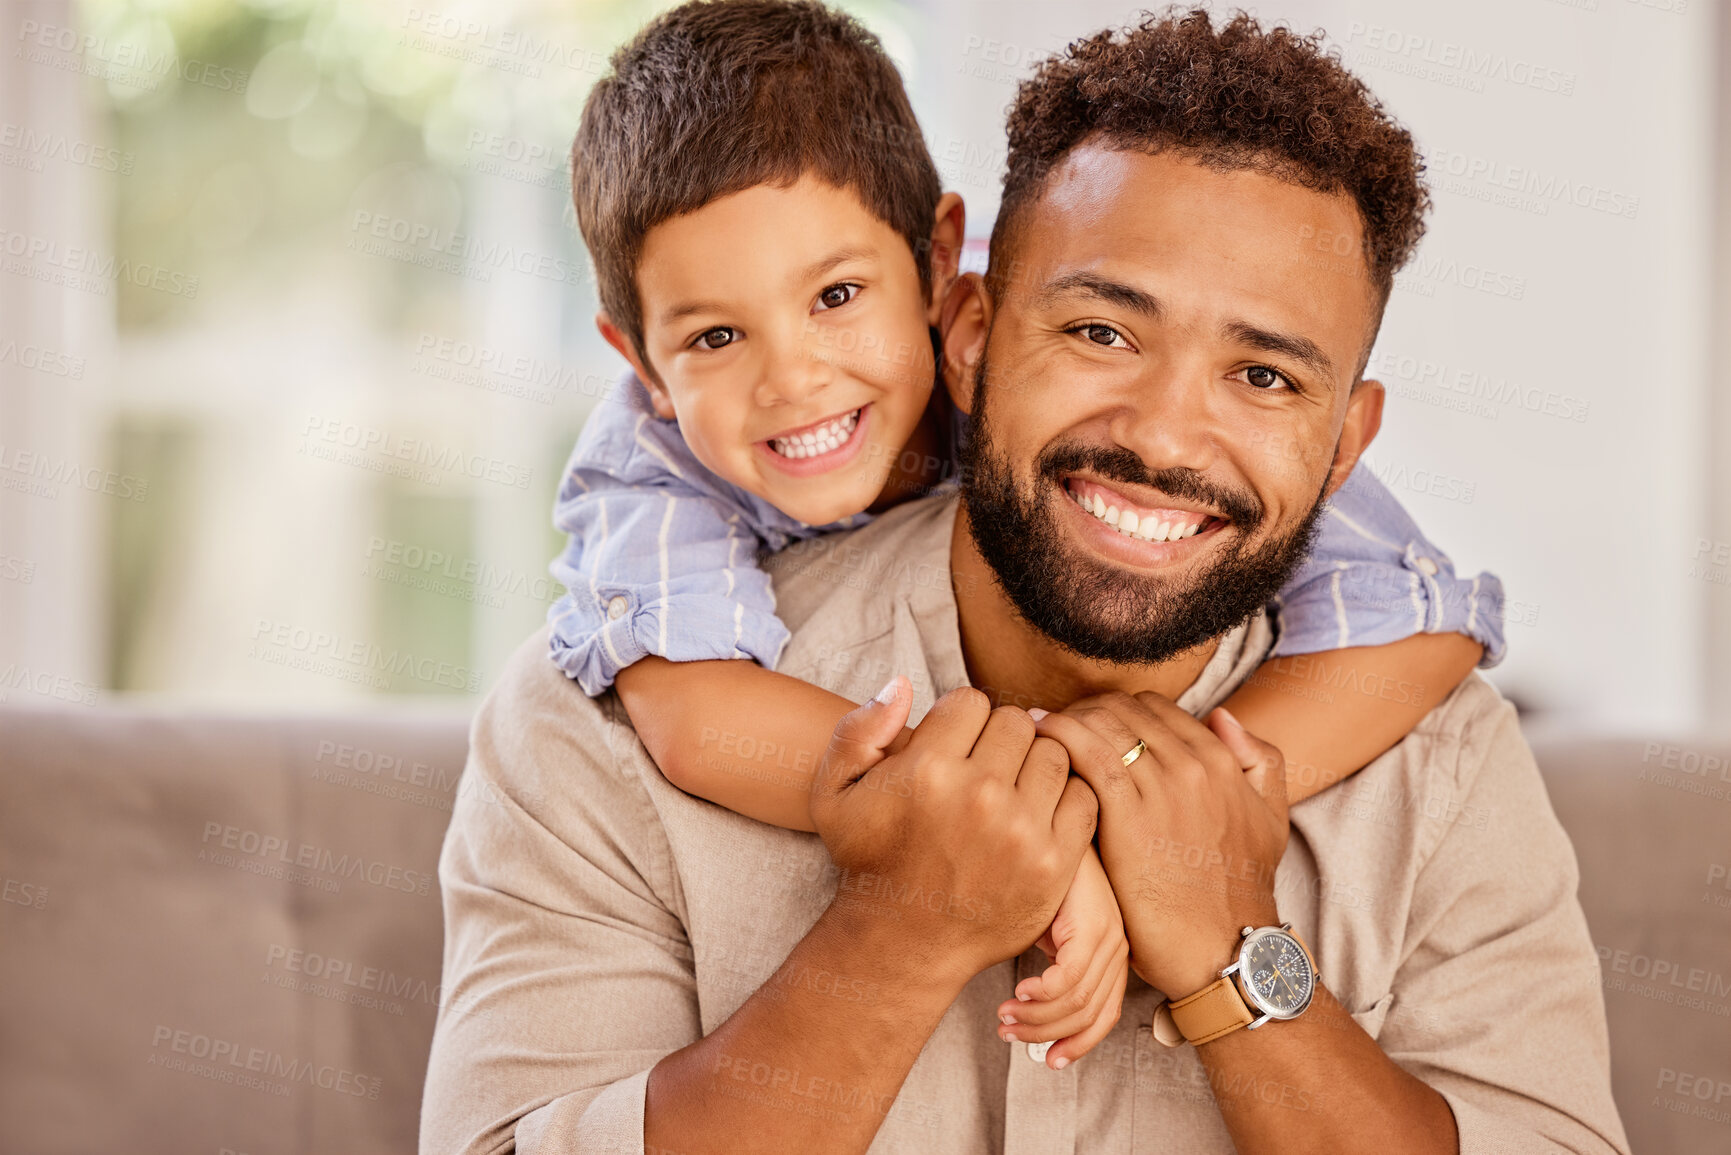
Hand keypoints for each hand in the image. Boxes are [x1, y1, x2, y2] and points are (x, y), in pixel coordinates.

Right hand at [809, 678, 1099, 990]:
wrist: (902, 941)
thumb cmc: (869, 858)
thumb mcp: (833, 793)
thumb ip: (858, 729)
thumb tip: (903, 683)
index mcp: (927, 769)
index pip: (973, 700)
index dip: (962, 719)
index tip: (953, 747)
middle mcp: (978, 795)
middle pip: (1016, 722)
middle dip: (1000, 738)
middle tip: (984, 767)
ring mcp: (1021, 831)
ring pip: (1054, 753)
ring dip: (1035, 764)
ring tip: (1012, 788)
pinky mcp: (1053, 863)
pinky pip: (1082, 796)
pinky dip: (1065, 799)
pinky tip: (1037, 812)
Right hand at [994, 847, 1128, 1068]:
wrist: (1047, 824)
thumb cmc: (1041, 873)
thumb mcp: (1049, 930)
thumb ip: (1052, 967)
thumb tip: (1032, 1011)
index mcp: (1112, 953)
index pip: (1103, 1018)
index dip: (1077, 1046)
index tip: (1049, 1061)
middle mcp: (1117, 946)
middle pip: (1087, 1017)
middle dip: (1044, 1035)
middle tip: (1008, 1033)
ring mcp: (1108, 935)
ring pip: (1075, 1003)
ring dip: (1034, 1018)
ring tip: (1005, 1016)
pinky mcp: (1092, 923)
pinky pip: (1067, 979)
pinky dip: (1040, 995)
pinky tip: (1019, 992)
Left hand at [1032, 693, 1288, 998]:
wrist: (1225, 949)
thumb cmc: (1240, 892)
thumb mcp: (1271, 819)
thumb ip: (1257, 761)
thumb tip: (1221, 716)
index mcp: (1220, 760)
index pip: (1152, 706)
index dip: (1115, 710)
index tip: (1090, 727)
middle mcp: (1192, 765)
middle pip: (1122, 708)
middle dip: (1084, 710)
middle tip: (1056, 729)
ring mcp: (1161, 788)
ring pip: (1102, 722)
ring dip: (1065, 719)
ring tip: (1040, 735)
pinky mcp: (1128, 817)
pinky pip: (1086, 752)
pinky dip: (1058, 734)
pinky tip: (1040, 736)